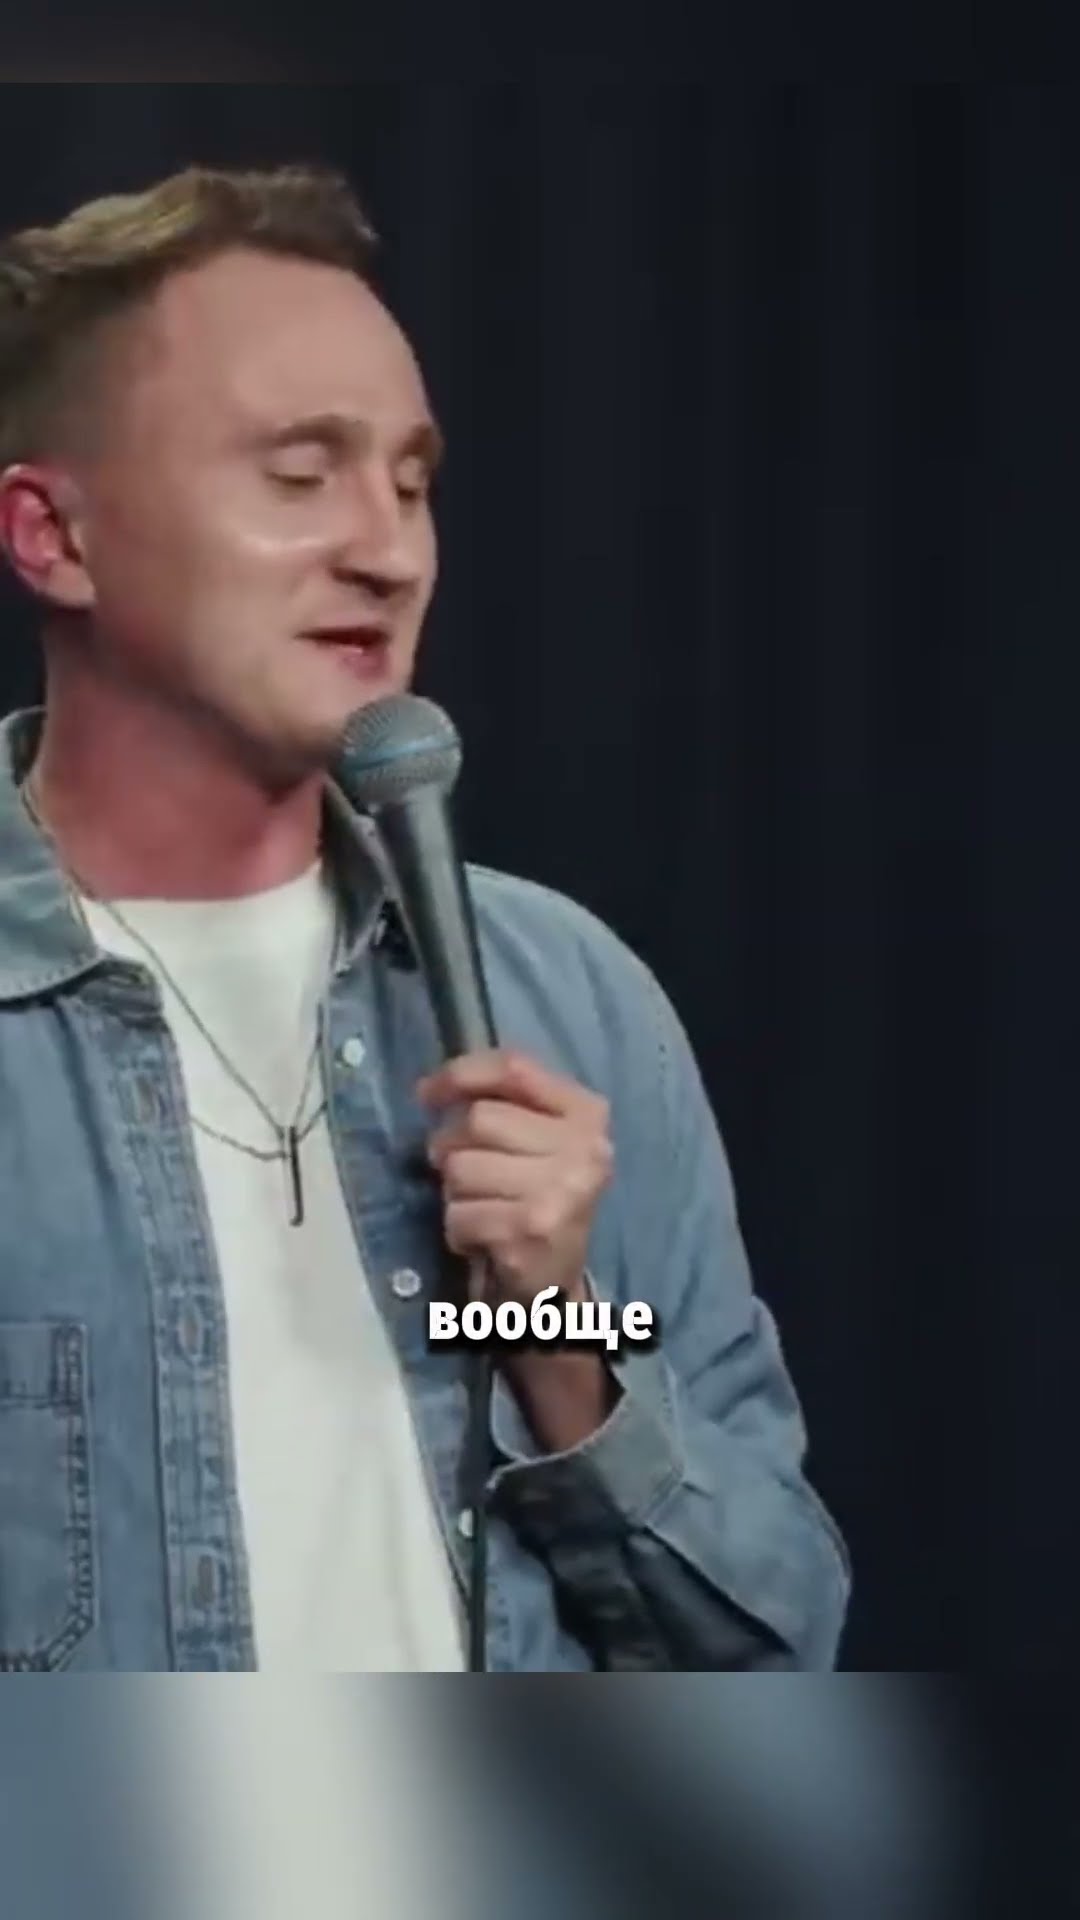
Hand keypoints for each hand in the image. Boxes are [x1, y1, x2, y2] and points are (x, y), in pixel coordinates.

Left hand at [417, 1048, 617, 1449]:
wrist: (555, 1287)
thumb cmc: (536, 1199)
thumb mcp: (538, 1140)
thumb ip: (504, 1101)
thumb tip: (430, 1090)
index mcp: (588, 1114)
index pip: (515, 1068)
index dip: (461, 1074)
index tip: (427, 1094)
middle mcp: (585, 1149)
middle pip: (479, 1119)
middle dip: (453, 1148)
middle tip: (463, 1175)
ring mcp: (562, 1192)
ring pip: (461, 1167)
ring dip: (455, 1194)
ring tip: (482, 1209)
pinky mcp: (532, 1231)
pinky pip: (459, 1213)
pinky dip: (458, 1229)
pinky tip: (483, 1237)